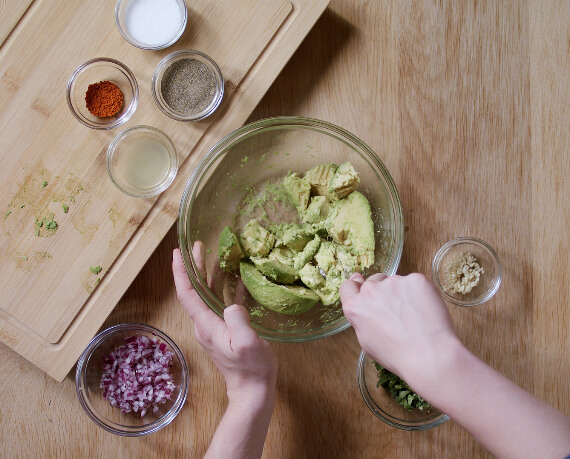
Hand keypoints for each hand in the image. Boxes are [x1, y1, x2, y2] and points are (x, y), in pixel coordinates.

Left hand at [172, 244, 276, 408]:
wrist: (252, 391)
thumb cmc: (252, 369)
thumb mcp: (247, 344)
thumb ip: (238, 321)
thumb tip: (233, 304)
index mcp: (206, 325)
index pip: (187, 294)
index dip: (181, 272)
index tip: (177, 253)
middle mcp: (205, 324)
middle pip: (194, 290)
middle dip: (194, 267)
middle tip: (197, 245)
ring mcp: (214, 327)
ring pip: (206, 294)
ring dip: (208, 274)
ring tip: (212, 255)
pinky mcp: (224, 329)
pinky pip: (219, 302)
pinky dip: (223, 287)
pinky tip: (234, 278)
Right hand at [340, 272, 461, 386]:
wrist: (429, 355)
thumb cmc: (399, 355)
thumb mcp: (367, 343)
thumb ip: (362, 319)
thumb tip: (367, 310)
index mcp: (356, 307)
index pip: (348, 286)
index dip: (356, 286)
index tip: (361, 285)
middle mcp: (371, 290)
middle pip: (373, 281)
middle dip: (381, 291)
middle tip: (395, 309)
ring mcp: (394, 282)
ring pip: (396, 282)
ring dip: (402, 293)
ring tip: (414, 315)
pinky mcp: (416, 280)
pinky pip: (415, 283)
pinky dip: (420, 293)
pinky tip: (425, 310)